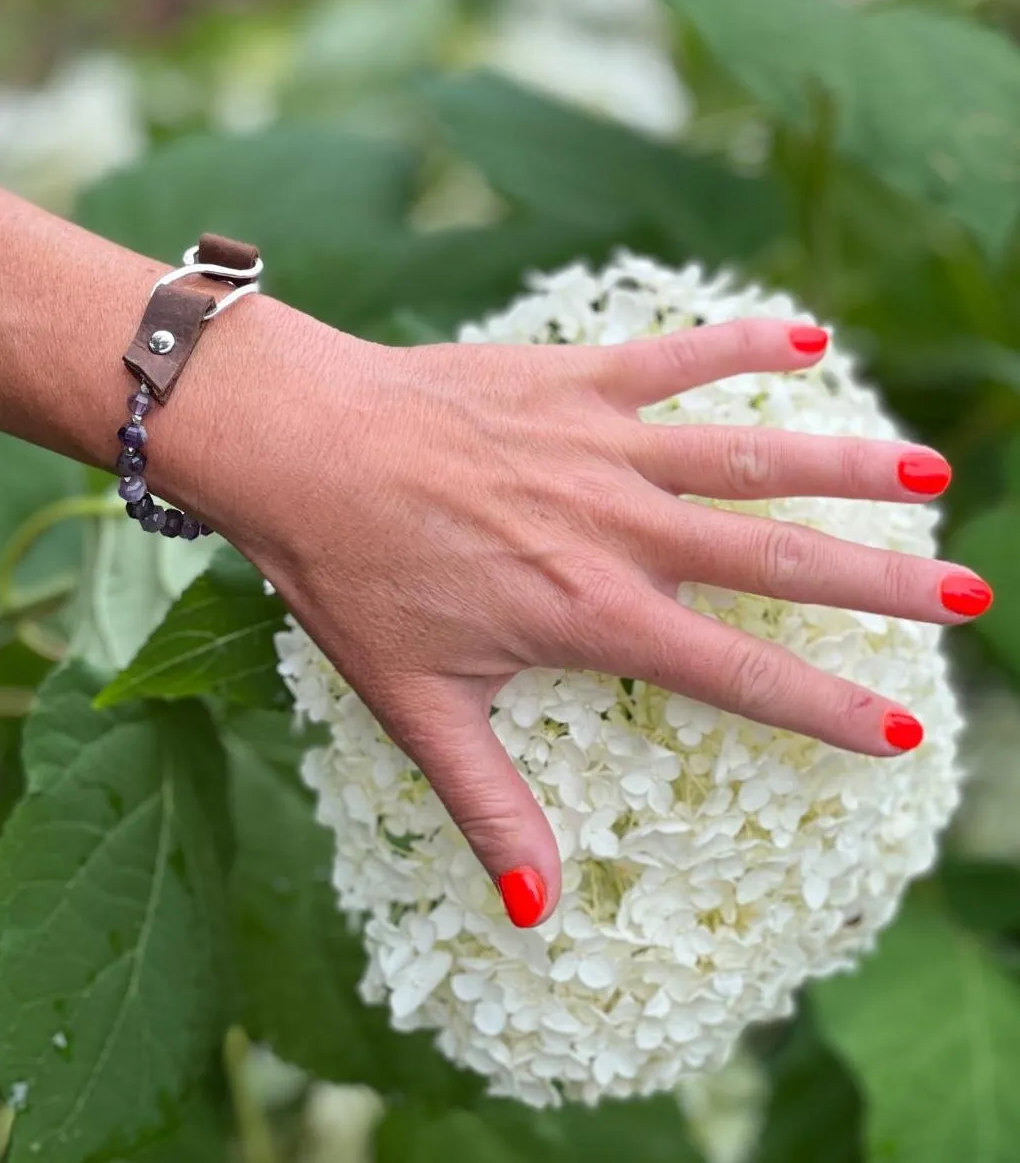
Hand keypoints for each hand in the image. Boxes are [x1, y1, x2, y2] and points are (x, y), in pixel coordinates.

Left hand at [167, 300, 987, 926]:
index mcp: (589, 615)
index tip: (904, 732)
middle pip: (775, 559)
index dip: (825, 708)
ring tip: (924, 474)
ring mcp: (601, 446)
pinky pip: (677, 357)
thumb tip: (536, 912)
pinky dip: (744, 343)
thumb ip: (489, 805)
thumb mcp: (418, 706)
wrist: (298, 450)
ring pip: (749, 454)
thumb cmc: (349, 577)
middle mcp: (617, 529)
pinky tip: (810, 339)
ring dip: (841, 464)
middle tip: (969, 596)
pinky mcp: (572, 379)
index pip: (738, 672)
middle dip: (878, 584)